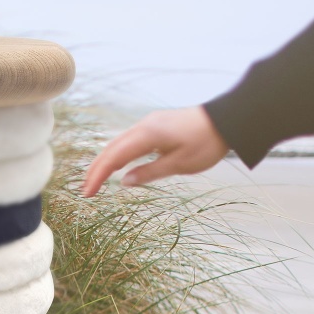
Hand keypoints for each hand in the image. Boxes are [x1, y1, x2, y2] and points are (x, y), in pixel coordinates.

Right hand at [81, 106, 229, 196]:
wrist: (228, 120)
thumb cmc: (207, 143)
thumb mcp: (180, 164)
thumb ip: (149, 173)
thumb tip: (125, 182)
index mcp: (147, 135)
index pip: (114, 157)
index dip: (98, 175)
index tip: (88, 193)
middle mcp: (143, 126)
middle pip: (111, 148)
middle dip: (96, 169)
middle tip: (86, 190)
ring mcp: (148, 123)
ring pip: (118, 143)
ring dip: (105, 162)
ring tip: (96, 180)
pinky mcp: (155, 125)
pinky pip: (129, 140)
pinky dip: (118, 154)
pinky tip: (118, 165)